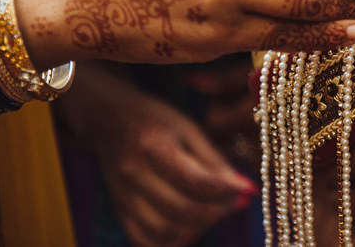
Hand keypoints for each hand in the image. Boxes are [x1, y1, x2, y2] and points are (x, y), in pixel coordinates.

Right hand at [71, 70, 256, 246]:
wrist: (109, 120)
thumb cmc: (156, 120)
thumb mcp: (188, 128)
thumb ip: (214, 159)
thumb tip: (243, 188)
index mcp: (154, 146)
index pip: (194, 180)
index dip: (225, 190)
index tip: (245, 189)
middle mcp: (134, 174)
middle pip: (180, 210)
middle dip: (216, 212)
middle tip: (235, 202)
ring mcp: (123, 196)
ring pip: (164, 231)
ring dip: (197, 228)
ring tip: (214, 211)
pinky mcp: (119, 210)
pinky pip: (145, 239)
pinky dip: (172, 241)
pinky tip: (190, 226)